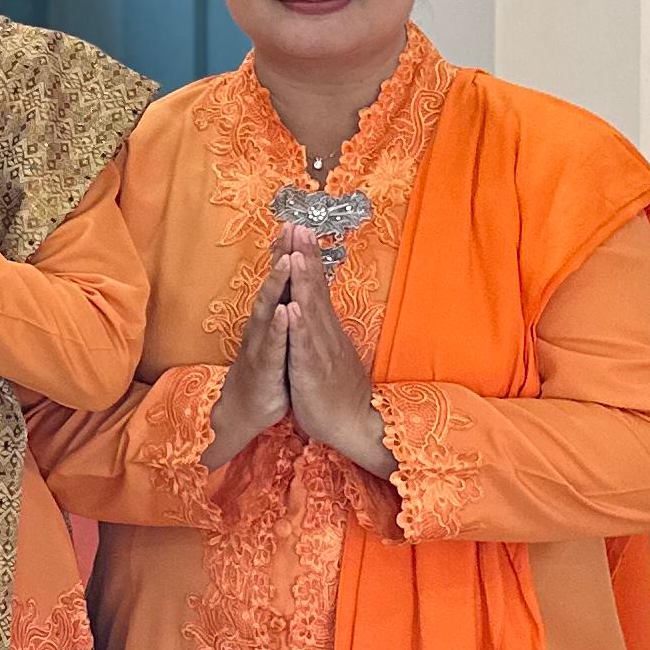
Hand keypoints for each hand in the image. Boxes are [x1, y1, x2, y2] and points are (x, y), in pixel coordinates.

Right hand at [202, 239, 297, 472]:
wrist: (245, 411)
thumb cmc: (266, 374)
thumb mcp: (279, 340)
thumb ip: (282, 314)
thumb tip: (289, 288)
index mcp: (271, 320)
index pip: (281, 282)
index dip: (288, 253)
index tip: (297, 225)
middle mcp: (264, 326)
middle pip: (273, 286)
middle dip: (282, 257)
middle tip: (290, 228)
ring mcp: (262, 345)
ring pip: (269, 310)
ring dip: (277, 285)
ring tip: (287, 260)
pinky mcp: (265, 367)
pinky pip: (273, 344)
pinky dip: (279, 327)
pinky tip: (285, 311)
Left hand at [280, 237, 392, 472]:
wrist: (355, 424)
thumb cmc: (336, 390)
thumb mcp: (326, 351)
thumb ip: (321, 328)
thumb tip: (315, 304)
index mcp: (324, 328)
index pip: (314, 286)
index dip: (306, 257)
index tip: (299, 229)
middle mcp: (325, 333)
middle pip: (314, 289)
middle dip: (305, 256)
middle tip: (298, 225)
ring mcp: (320, 351)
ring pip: (311, 312)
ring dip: (303, 283)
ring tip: (295, 254)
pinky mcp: (313, 373)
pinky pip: (305, 347)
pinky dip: (299, 327)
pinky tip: (293, 308)